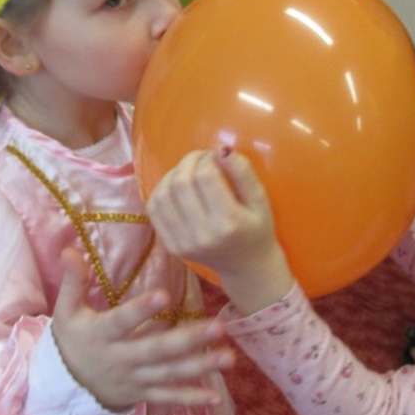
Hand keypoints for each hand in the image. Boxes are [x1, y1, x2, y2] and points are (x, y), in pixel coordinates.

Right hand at [51, 248, 234, 411]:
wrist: (65, 388)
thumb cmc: (72, 341)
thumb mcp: (66, 312)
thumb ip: (73, 282)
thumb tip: (70, 249)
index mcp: (103, 335)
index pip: (123, 321)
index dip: (142, 310)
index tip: (165, 294)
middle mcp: (122, 359)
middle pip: (158, 350)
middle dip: (189, 339)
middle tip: (219, 327)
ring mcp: (135, 379)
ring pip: (170, 374)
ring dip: (200, 366)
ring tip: (229, 357)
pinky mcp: (143, 394)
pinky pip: (168, 398)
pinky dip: (191, 399)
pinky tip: (216, 397)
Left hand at [147, 149, 293, 314]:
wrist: (246, 266)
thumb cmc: (257, 228)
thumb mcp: (260, 200)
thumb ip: (243, 172)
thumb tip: (221, 149)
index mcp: (229, 222)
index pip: (205, 176)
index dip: (207, 158)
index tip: (215, 156)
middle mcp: (202, 235)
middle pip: (181, 183)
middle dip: (189, 161)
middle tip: (201, 158)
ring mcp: (183, 243)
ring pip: (162, 194)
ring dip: (173, 173)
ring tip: (189, 170)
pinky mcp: (171, 246)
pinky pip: (154, 209)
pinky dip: (161, 190)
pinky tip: (176, 186)